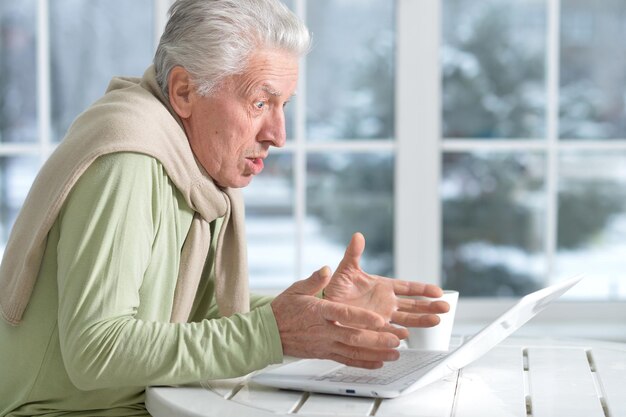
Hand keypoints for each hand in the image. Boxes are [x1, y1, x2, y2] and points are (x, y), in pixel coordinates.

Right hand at [271, 266, 400, 368]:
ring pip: (353, 352)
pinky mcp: (324, 354)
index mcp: (319, 311)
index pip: (344, 314)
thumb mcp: (296, 289)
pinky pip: (346, 360)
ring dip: (375, 354)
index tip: (380, 320)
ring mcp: (324, 344)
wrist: (268, 333)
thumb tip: (326, 269)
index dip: (363, 318)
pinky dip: (363, 363)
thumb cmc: (283, 310)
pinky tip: (378, 363)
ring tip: (394, 354)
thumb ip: (314, 280)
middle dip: (376, 340)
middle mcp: (323, 330)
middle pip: (353, 337)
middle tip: (396, 340)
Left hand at [323, 233, 449, 338]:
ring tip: (436, 321)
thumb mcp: (346, 269)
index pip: (408, 288)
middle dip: (430, 306)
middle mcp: (387, 302)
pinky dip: (398, 333)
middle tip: (446, 308)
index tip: (438, 291)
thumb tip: (357, 236)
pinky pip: (388, 331)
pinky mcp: (374, 329)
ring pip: (407, 319)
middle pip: (414, 304)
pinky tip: (407, 335)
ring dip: (421, 320)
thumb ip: (354, 253)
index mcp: (384, 286)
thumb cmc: (335, 287)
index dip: (423, 289)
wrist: (324, 305)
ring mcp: (382, 316)